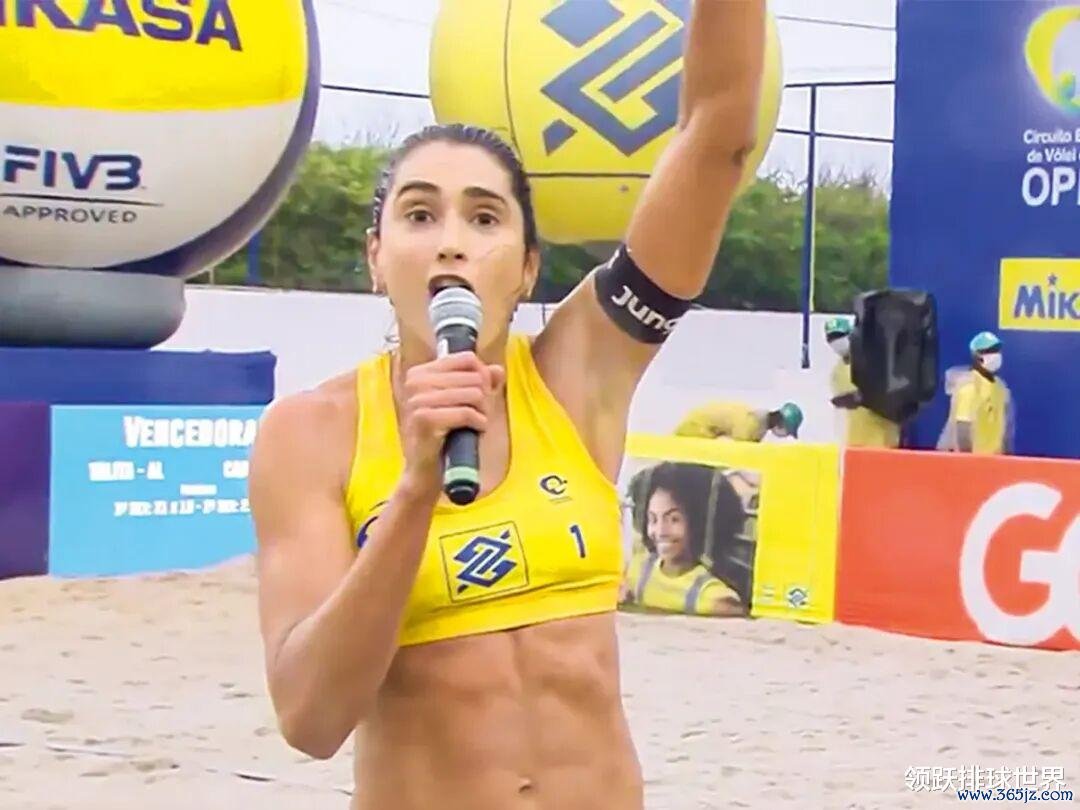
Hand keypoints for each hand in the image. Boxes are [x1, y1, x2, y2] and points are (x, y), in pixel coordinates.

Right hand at [398, 352, 504, 492]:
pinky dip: (478, 423)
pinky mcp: (424, 419)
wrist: (426, 471)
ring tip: (477, 424)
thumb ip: (479, 383)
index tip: (481, 395)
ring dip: (484, 412)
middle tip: (480, 416)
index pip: (467, 359)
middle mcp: (416, 382)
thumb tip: (497, 370)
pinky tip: (475, 432)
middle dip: (485, 398)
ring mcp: (417, 400)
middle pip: (474, 377)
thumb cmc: (444, 436)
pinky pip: (466, 413)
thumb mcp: (463, 404)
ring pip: (474, 394)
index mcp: (421, 372)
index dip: (483, 377)